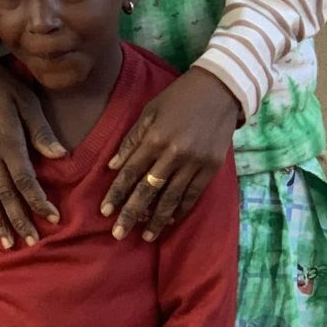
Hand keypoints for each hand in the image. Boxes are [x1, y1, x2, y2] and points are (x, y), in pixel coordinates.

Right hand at [0, 32, 64, 247]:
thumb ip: (42, 131)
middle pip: (6, 194)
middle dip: (20, 220)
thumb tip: (61, 156)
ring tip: (7, 243)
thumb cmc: (0, 85)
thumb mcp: (26, 101)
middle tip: (32, 242)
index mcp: (7, 143)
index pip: (25, 180)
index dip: (39, 201)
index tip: (53, 218)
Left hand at [102, 66, 240, 243]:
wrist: (221, 89)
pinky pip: (193, 195)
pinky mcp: (211, 168)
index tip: (105, 212)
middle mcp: (173, 154)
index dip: (116, 193)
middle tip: (117, 234)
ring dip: (156, 219)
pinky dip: (180, 210)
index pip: (130, 172)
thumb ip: (131, 139)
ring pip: (171, 198)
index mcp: (155, 138)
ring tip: (145, 236)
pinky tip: (170, 221)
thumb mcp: (150, 111)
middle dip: (131, 213)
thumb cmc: (179, 97)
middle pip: (148, 190)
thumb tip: (113, 166)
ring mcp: (195, 163)